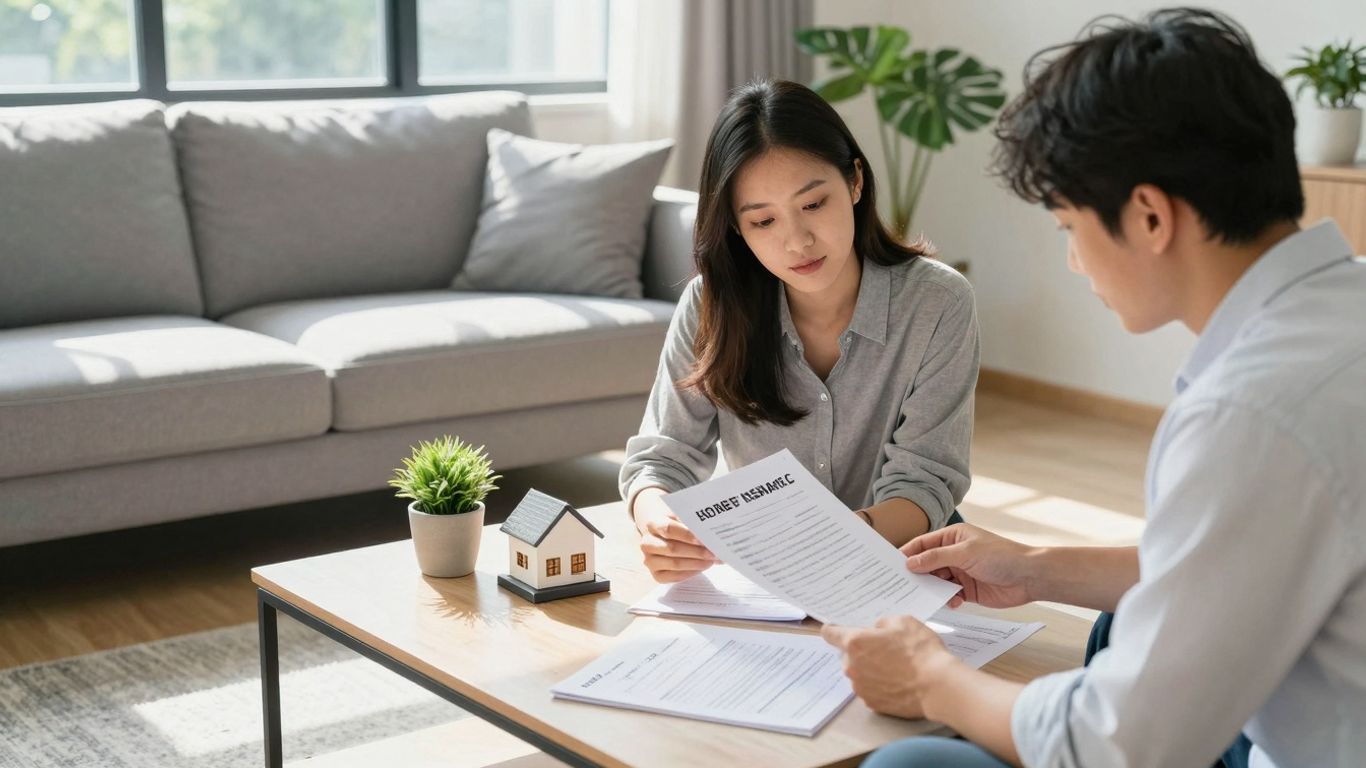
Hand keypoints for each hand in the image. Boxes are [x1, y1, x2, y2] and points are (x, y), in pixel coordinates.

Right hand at [632, 490, 718, 582]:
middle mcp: (647, 543)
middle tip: (713, 552)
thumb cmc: (675, 525)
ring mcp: (649, 560)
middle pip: (672, 548)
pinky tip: (702, 567)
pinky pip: (674, 576)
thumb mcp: (680, 517)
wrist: (660, 534)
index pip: (668, 529)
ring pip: (675, 564)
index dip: (686, 534)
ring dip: (696, 563)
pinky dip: (691, 572)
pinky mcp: (655, 574)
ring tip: (711, 560)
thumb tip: (710, 531)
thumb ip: (691, 523)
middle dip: (696, 551)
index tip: (702, 538)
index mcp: (652, 524)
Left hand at [822, 616, 960, 718]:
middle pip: (847, 655)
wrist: (937, 685)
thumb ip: (882, 624)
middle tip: (884, 649)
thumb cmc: (920, 651)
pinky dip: (879, 685)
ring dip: (870, 669)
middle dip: (861, 651)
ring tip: (896, 667)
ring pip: (859, 673)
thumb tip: (877, 630)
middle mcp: (852, 667)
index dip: (833, 629)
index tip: (835, 629)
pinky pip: (870, 689)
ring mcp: (861, 688)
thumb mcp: (903, 622)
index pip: (830, 633)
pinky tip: (898, 681)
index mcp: (855, 643)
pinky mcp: (872, 703)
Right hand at [902, 524, 1036, 608]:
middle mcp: (954, 553)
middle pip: (927, 564)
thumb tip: (910, 563)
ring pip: (936, 581)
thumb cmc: (1001, 556)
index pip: (923, 544)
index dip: (907, 554)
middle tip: (901, 586)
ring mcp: (960, 572)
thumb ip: (935, 558)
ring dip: (933, 589)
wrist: (1029, 577)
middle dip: (917, 575)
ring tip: (926, 597)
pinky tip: (954, 602)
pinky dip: (948, 600)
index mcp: (952, 537)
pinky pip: (949, 595)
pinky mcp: (968, 590)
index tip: (891, 566)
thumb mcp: (964, 553)